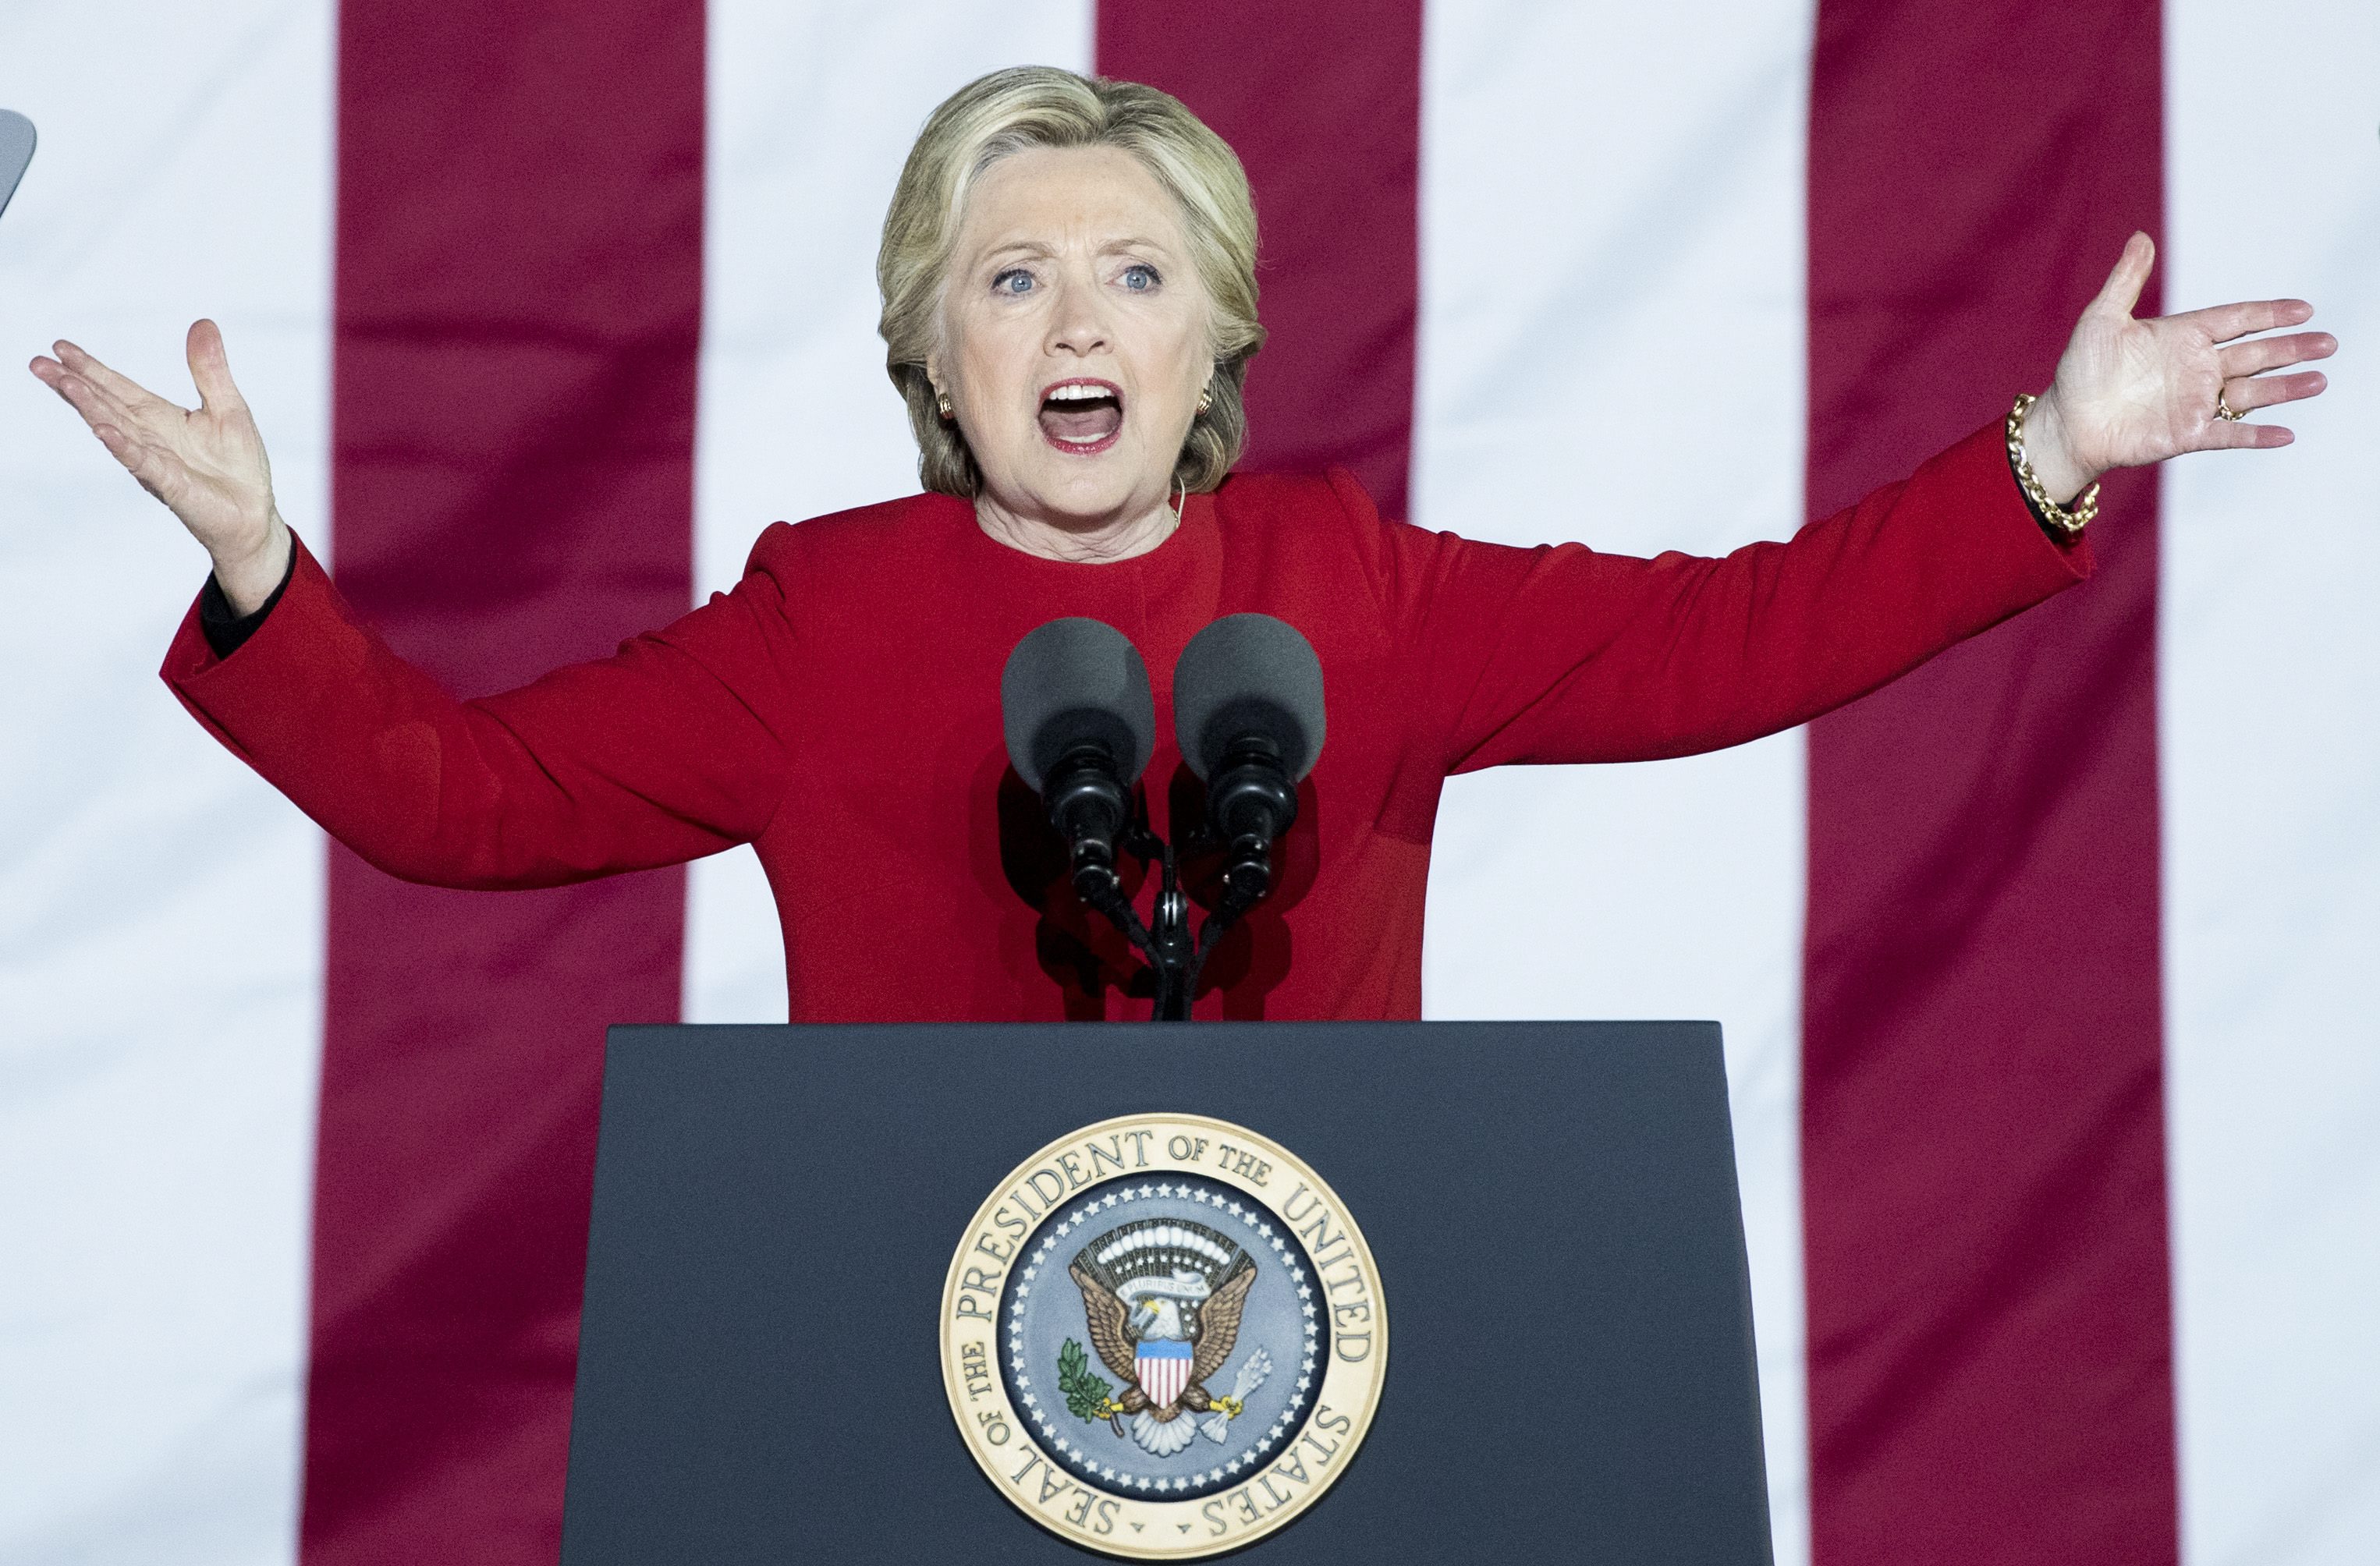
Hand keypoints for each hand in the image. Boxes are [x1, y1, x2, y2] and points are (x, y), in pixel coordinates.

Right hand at [29, 320, 289, 613]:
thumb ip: (210, 369)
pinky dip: (124, 446)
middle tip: (39, 363)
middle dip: (74, 384)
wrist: (254, 515)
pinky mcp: (172, 485)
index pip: (119, 387)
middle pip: (106, 405)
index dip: (91, 368)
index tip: (60, 347)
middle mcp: (150, 437)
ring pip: (116, 429)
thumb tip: (203, 322)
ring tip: (65, 384)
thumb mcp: (229, 407)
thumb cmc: (238, 466)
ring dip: (91, 408)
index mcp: (162, 417)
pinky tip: (104, 430)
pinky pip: (143, 463)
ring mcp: (157, 461)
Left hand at [2021, 232, 2334, 502]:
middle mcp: (2196, 368)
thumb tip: (2141, 236)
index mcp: (2183, 336)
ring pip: (2251, 392)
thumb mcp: (2101, 319)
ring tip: (2319, 379)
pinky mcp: (2186, 434)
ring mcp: (2195, 401)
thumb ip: (2126, 280)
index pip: (2236, 319)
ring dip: (2285, 387)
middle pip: (2255, 354)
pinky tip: (2286, 434)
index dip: (2270, 314)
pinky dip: (2256, 436)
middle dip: (2292, 348)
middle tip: (2329, 343)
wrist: (2066, 422)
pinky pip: (2228, 434)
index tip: (2304, 309)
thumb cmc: (2080, 370)